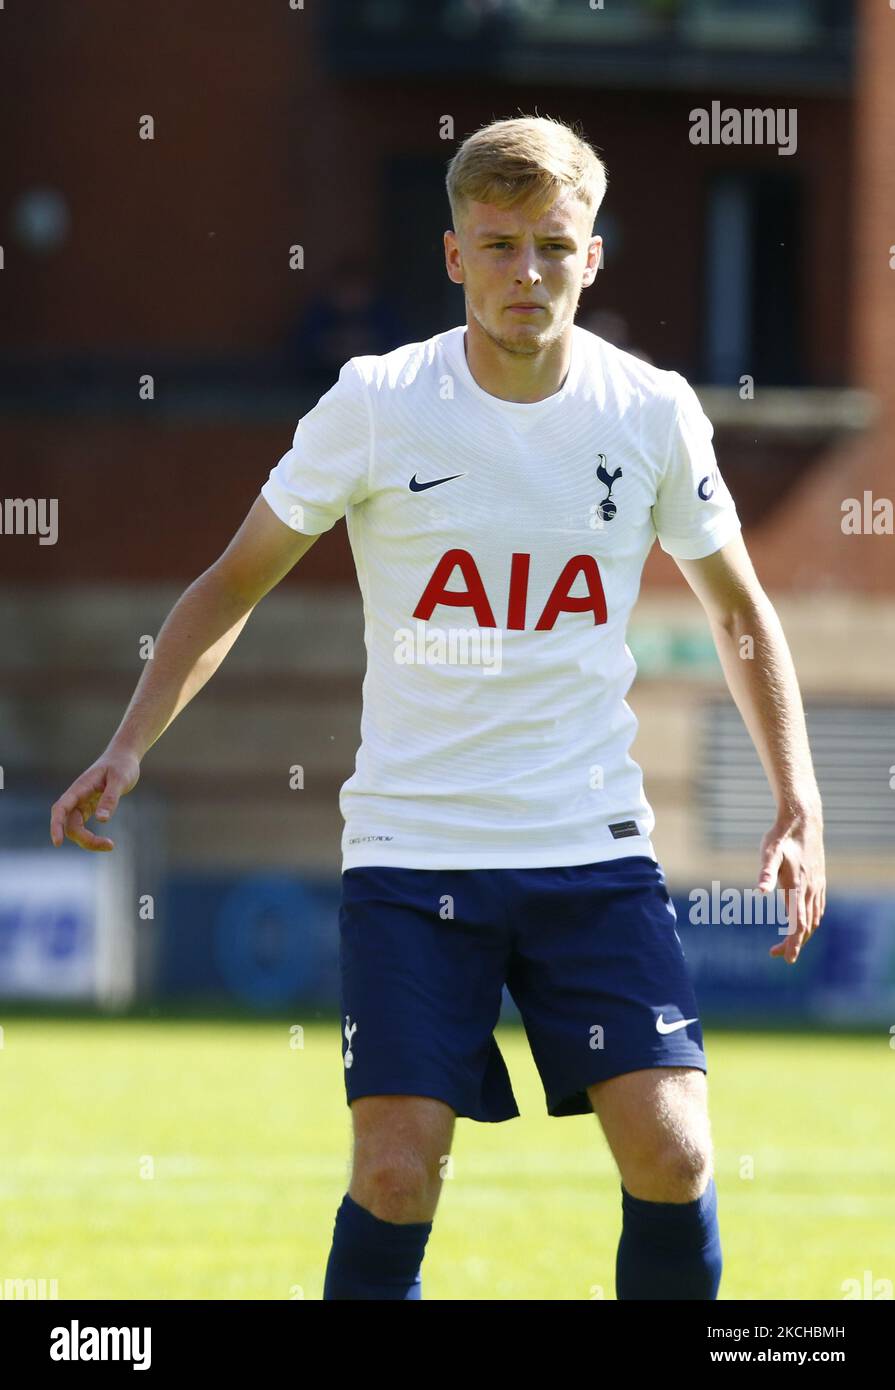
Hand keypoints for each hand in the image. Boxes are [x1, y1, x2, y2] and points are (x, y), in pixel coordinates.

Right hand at [50, 748, 140, 850]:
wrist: (123, 757)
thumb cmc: (122, 766)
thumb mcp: (120, 780)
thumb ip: (110, 799)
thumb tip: (101, 820)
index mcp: (80, 788)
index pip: (61, 808)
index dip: (56, 825)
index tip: (57, 843)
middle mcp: (76, 797)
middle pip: (69, 824)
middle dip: (84, 839)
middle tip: (110, 845)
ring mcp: (80, 803)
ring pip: (74, 828)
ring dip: (88, 840)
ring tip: (110, 845)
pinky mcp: (87, 807)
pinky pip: (81, 826)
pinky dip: (90, 836)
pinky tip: (106, 842)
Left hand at [758, 807, 825, 964]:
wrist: (803, 819)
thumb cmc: (781, 836)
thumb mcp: (769, 852)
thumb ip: (765, 872)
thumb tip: (759, 892)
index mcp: (797, 887)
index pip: (798, 924)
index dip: (793, 944)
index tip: (787, 959)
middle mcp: (810, 890)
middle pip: (806, 926)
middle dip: (793, 944)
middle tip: (775, 954)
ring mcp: (817, 885)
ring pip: (814, 919)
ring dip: (802, 934)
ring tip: (785, 942)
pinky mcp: (819, 880)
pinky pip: (818, 908)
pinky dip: (811, 921)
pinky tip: (802, 922)